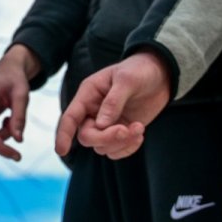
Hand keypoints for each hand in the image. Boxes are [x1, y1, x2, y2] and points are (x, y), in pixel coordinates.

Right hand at [0, 45, 38, 161]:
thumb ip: (20, 116)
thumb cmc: (14, 82)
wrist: (8, 75)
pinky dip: (4, 133)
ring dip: (5, 134)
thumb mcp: (22, 95)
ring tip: (12, 117)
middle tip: (18, 157)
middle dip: (0, 146)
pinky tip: (6, 120)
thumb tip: (18, 140)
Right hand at [54, 52, 170, 158]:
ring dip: (121, 143)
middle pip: (87, 136)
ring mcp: (107, 124)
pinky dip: (128, 148)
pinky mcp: (120, 131)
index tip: (62, 151)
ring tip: (139, 128)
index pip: (70, 118)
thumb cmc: (139, 70)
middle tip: (126, 130)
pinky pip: (116, 151)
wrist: (159, 75)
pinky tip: (139, 134)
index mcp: (88, 95)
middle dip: (106, 138)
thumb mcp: (127, 80)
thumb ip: (113, 102)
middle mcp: (92, 112)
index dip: (63, 134)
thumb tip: (101, 125)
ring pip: (102, 147)